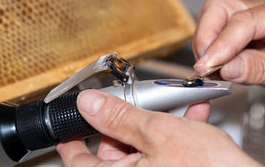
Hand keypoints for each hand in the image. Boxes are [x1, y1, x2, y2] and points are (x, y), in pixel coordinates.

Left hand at [57, 90, 259, 166]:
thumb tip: (89, 104)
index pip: (79, 161)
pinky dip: (175, 135)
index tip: (73, 122)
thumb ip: (120, 116)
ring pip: (144, 148)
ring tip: (172, 106)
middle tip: (136, 105)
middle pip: (114, 150)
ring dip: (158, 123)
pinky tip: (191, 118)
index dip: (73, 138)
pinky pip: (165, 154)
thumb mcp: (158, 133)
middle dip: (128, 121)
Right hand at [193, 0, 264, 106]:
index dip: (220, 45)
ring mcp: (255, 18)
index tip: (207, 66)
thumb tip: (224, 68)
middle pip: (220, 8)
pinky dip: (212, 49)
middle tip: (205, 65)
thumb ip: (257, 69)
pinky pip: (219, 32)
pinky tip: (219, 66)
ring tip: (213, 68)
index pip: (241, 22)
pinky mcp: (247, 31)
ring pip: (214, 18)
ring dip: (207, 43)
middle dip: (206, 37)